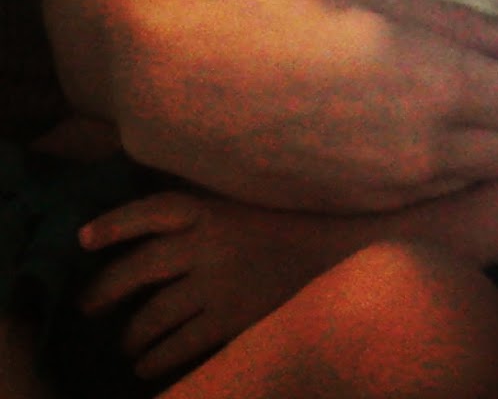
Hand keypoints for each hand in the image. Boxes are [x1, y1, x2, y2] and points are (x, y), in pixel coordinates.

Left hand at [79, 190, 357, 378]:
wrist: (343, 253)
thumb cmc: (294, 224)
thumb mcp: (247, 202)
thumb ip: (207, 211)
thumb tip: (157, 224)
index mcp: (213, 207)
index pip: (151, 210)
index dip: (114, 224)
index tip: (84, 239)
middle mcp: (209, 243)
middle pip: (137, 268)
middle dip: (104, 291)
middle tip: (88, 306)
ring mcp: (219, 283)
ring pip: (151, 316)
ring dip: (131, 336)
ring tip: (126, 345)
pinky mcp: (231, 320)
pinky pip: (176, 346)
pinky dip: (155, 359)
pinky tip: (149, 364)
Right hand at [114, 0, 497, 210]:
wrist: (189, 89)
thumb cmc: (285, 23)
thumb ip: (463, 25)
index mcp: (440, 89)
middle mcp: (429, 152)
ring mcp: (396, 191)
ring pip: (491, 177)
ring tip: (466, 94)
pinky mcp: (366, 210)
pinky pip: (442, 192)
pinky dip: (454, 162)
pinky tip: (420, 123)